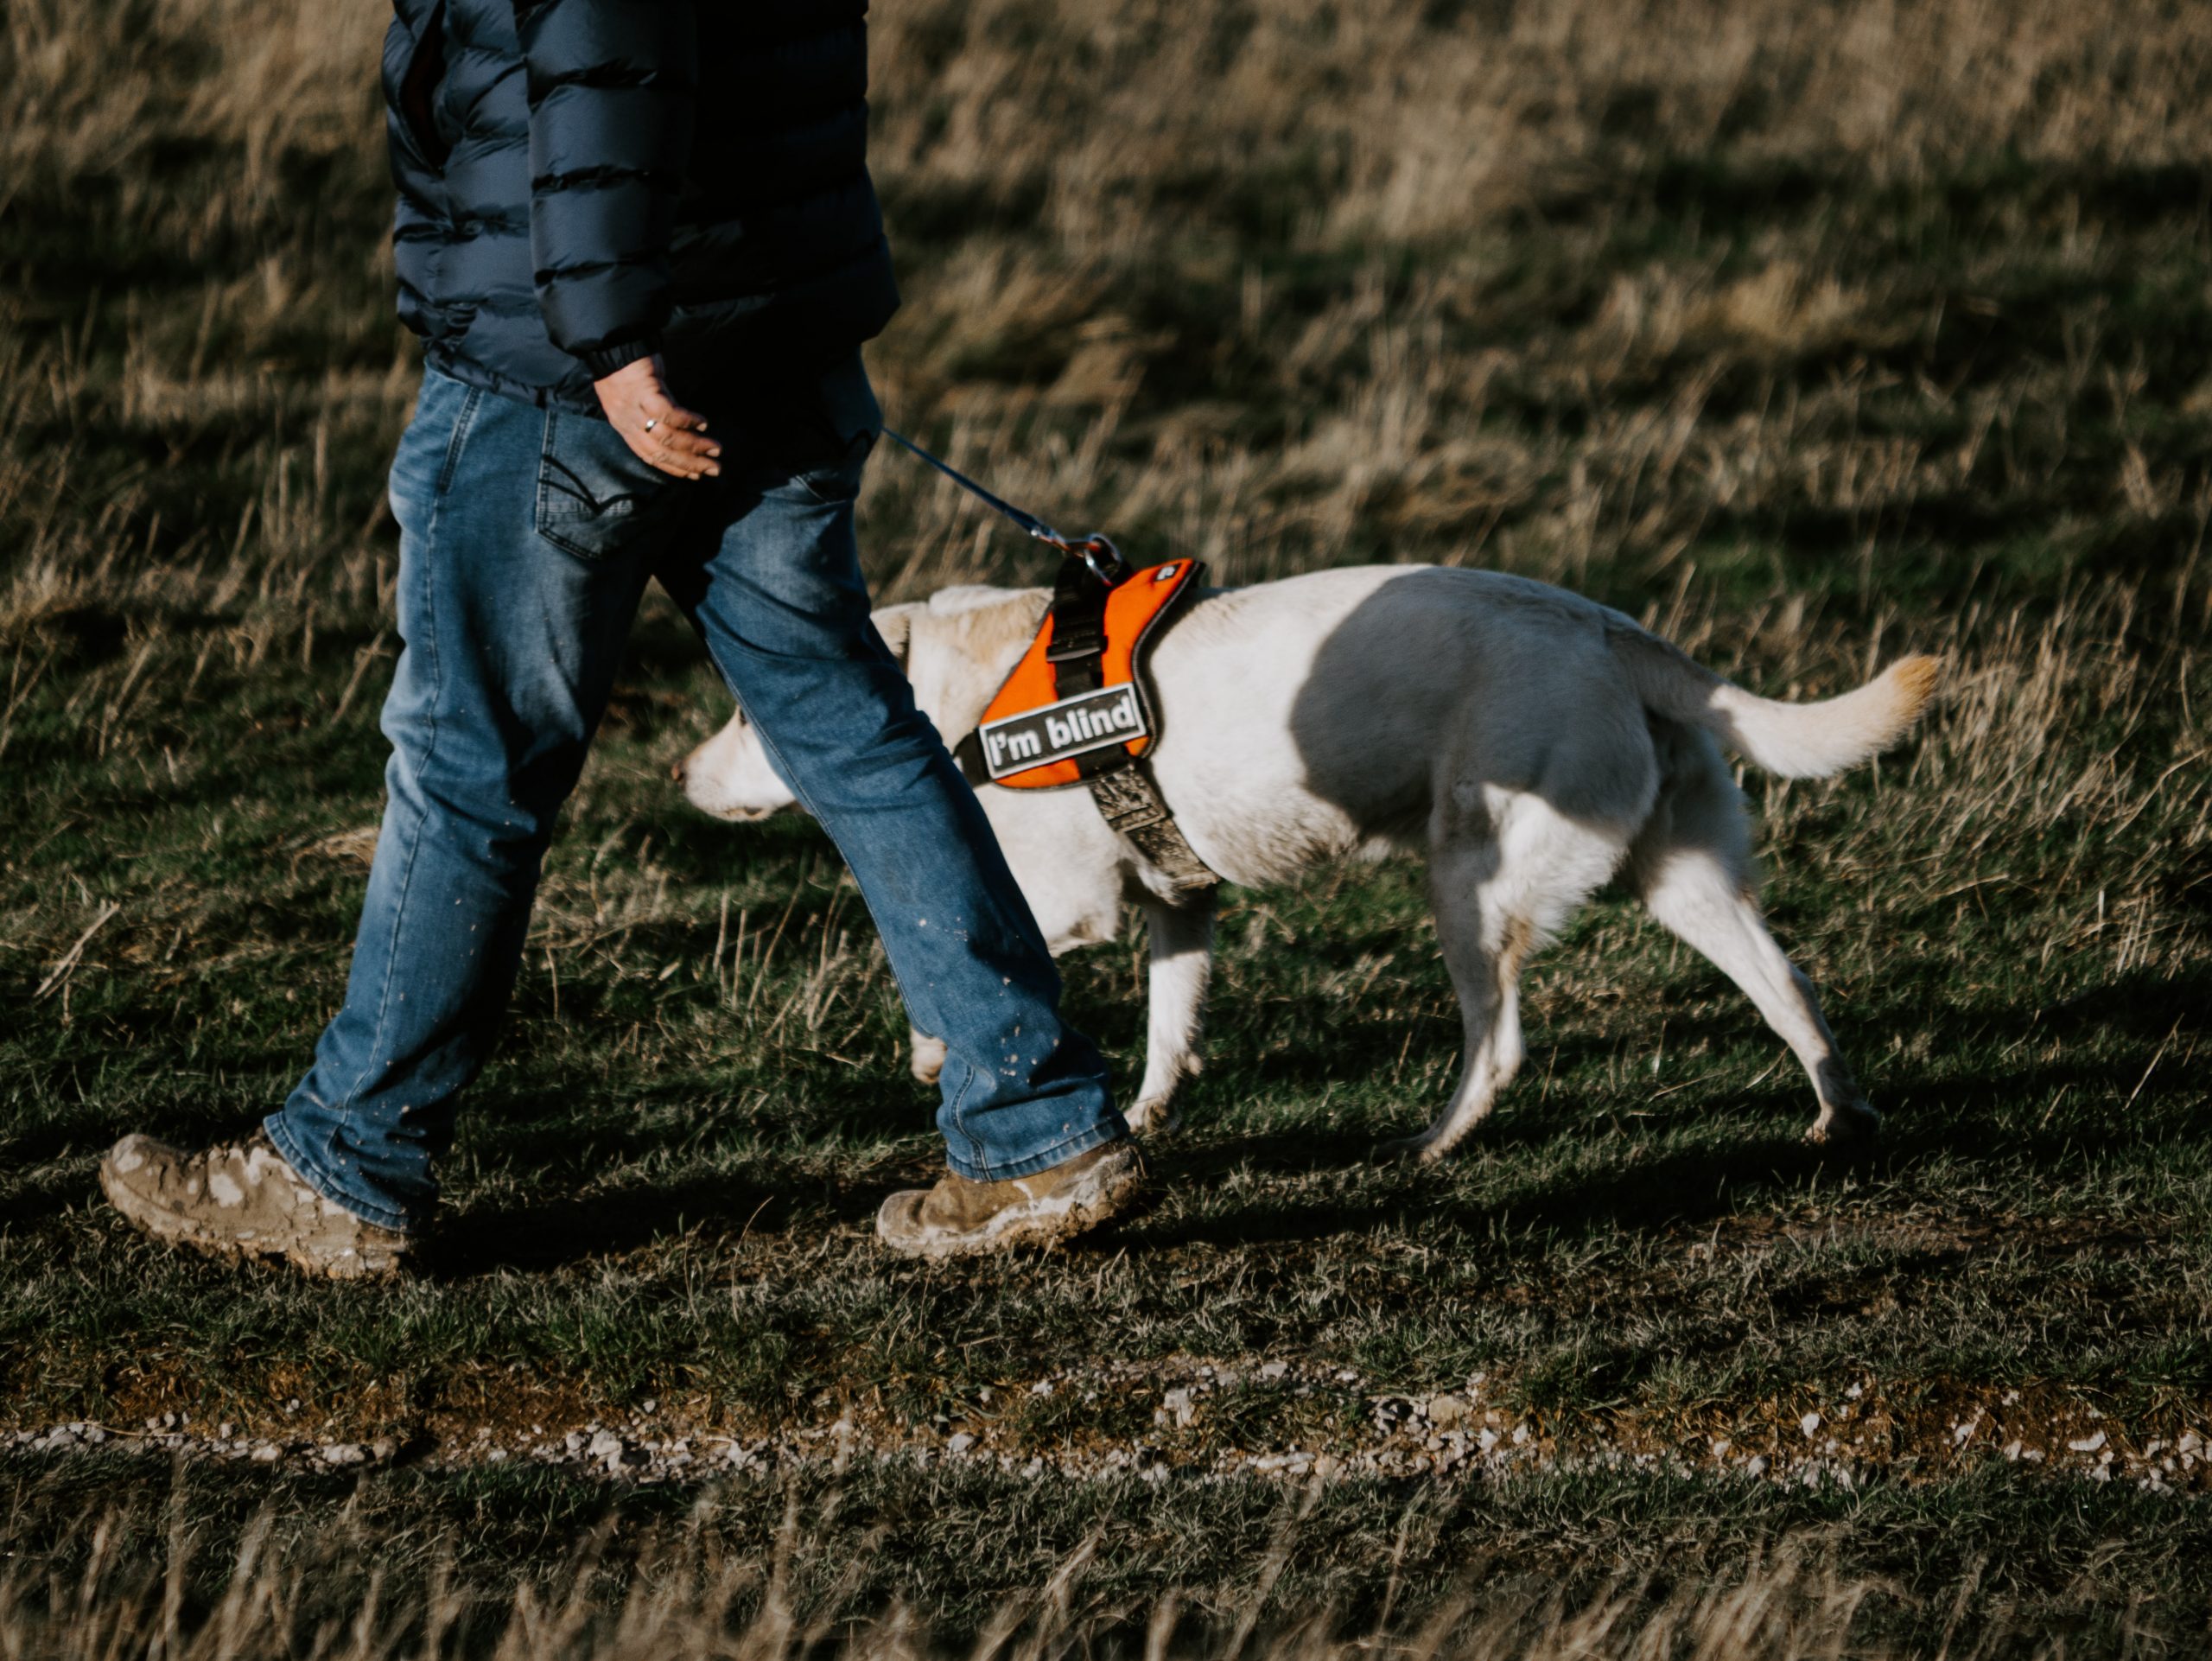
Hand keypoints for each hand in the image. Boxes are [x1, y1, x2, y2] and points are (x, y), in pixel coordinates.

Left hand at [593, 355, 720, 480]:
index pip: (650, 457)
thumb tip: (682, 431)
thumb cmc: (625, 368)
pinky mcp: (643, 392)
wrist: (611, 342)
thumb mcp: (637, 400)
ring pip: (666, 437)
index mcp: (624, 427)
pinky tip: (702, 423)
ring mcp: (634, 409)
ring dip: (694, 446)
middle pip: (661, 452)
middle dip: (690, 464)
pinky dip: (687, 420)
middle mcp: (628, 422)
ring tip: (715, 449)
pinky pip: (667, 413)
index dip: (675, 468)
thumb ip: (654, 417)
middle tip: (714, 469)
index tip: (696, 474)